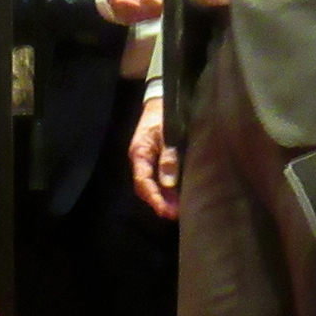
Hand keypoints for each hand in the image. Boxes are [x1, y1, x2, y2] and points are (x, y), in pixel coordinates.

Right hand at [127, 93, 179, 217]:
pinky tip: (176, 196)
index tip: (165, 211)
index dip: (154, 198)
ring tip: (177, 210)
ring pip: (150, 184)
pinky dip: (165, 189)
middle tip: (174, 214)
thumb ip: (168, 158)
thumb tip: (169, 184)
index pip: (143, 182)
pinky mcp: (154, 159)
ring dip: (163, 198)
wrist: (160, 100)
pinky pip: (156, 178)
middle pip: (145, 187)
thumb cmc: (163, 116)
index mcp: (139, 153)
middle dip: (158, 202)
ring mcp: (146, 160)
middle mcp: (140, 160)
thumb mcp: (167, 135)